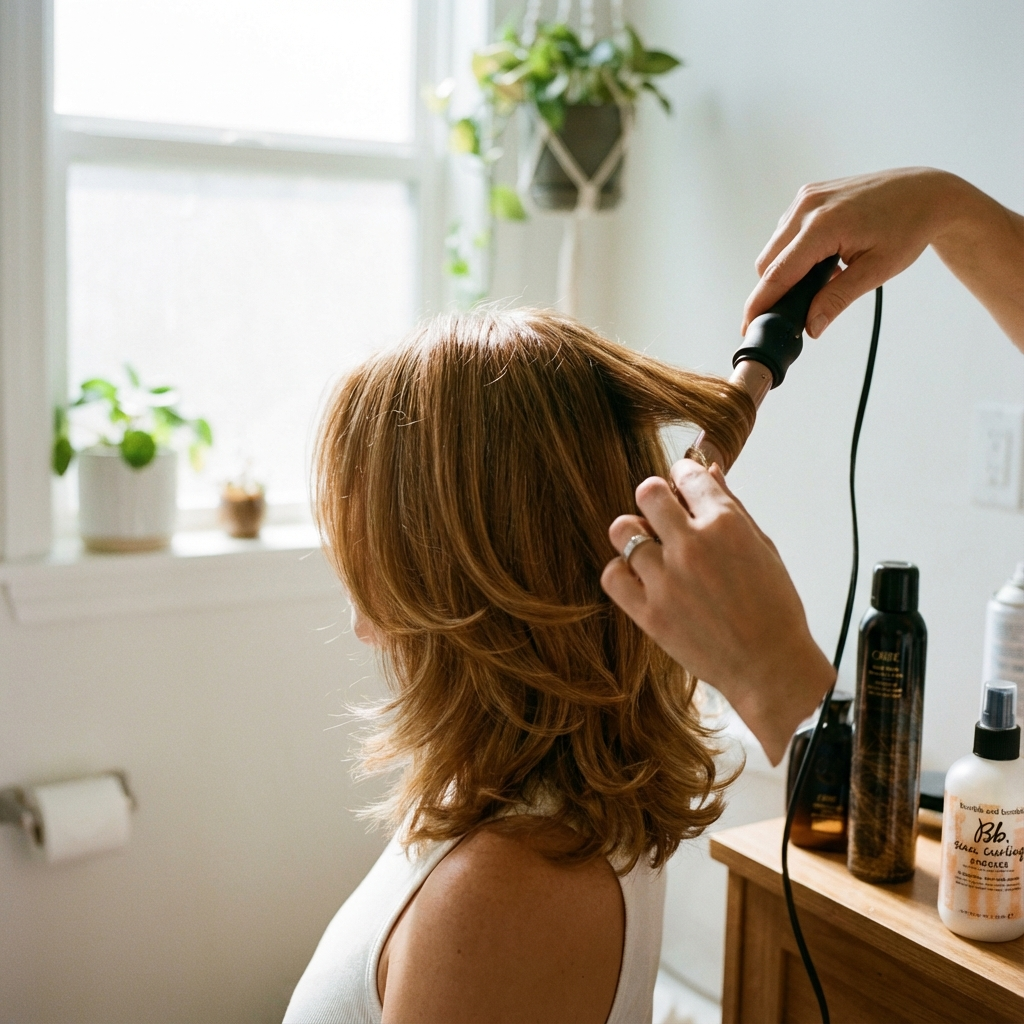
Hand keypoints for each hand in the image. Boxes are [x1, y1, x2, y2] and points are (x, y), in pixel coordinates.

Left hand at [601, 459, 834, 764]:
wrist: (770, 667)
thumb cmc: (773, 607)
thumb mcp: (762, 547)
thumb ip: (731, 505)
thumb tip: (708, 469)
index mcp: (726, 525)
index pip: (686, 474)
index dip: (683, 477)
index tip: (682, 486)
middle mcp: (692, 546)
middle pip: (647, 493)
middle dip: (655, 498)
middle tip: (663, 515)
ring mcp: (666, 580)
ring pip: (623, 530)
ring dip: (636, 534)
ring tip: (652, 550)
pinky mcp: (649, 613)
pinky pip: (612, 575)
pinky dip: (622, 572)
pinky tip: (640, 578)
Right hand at [743, 167, 1023, 348]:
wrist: (926, 192)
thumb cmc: (907, 228)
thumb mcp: (875, 271)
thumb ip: (837, 299)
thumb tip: (810, 327)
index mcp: (823, 226)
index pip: (778, 274)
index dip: (760, 304)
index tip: (748, 327)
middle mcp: (807, 207)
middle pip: (767, 263)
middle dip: (774, 290)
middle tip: (797, 310)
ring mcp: (805, 198)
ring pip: (773, 248)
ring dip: (784, 270)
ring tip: (819, 279)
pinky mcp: (807, 195)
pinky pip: (785, 233)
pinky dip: (793, 252)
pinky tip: (820, 258)